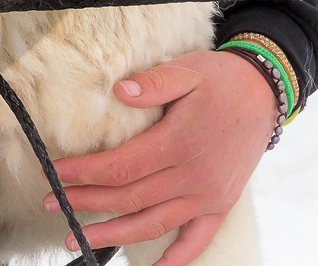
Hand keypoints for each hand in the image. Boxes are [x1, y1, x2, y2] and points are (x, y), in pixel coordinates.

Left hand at [43, 49, 275, 264]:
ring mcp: (209, 196)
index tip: (56, 174)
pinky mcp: (221, 205)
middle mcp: (194, 176)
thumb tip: (119, 91)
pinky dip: (177, 259)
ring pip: (154, 224)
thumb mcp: (187, 70)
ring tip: (80, 240)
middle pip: (131, 198)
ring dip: (114, 235)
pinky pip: (198, 240)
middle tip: (52, 204)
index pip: (122, 166)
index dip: (86, 173)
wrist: (264, 95)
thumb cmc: (220, 81)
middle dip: (88, 203)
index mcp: (179, 142)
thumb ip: (153, 82)